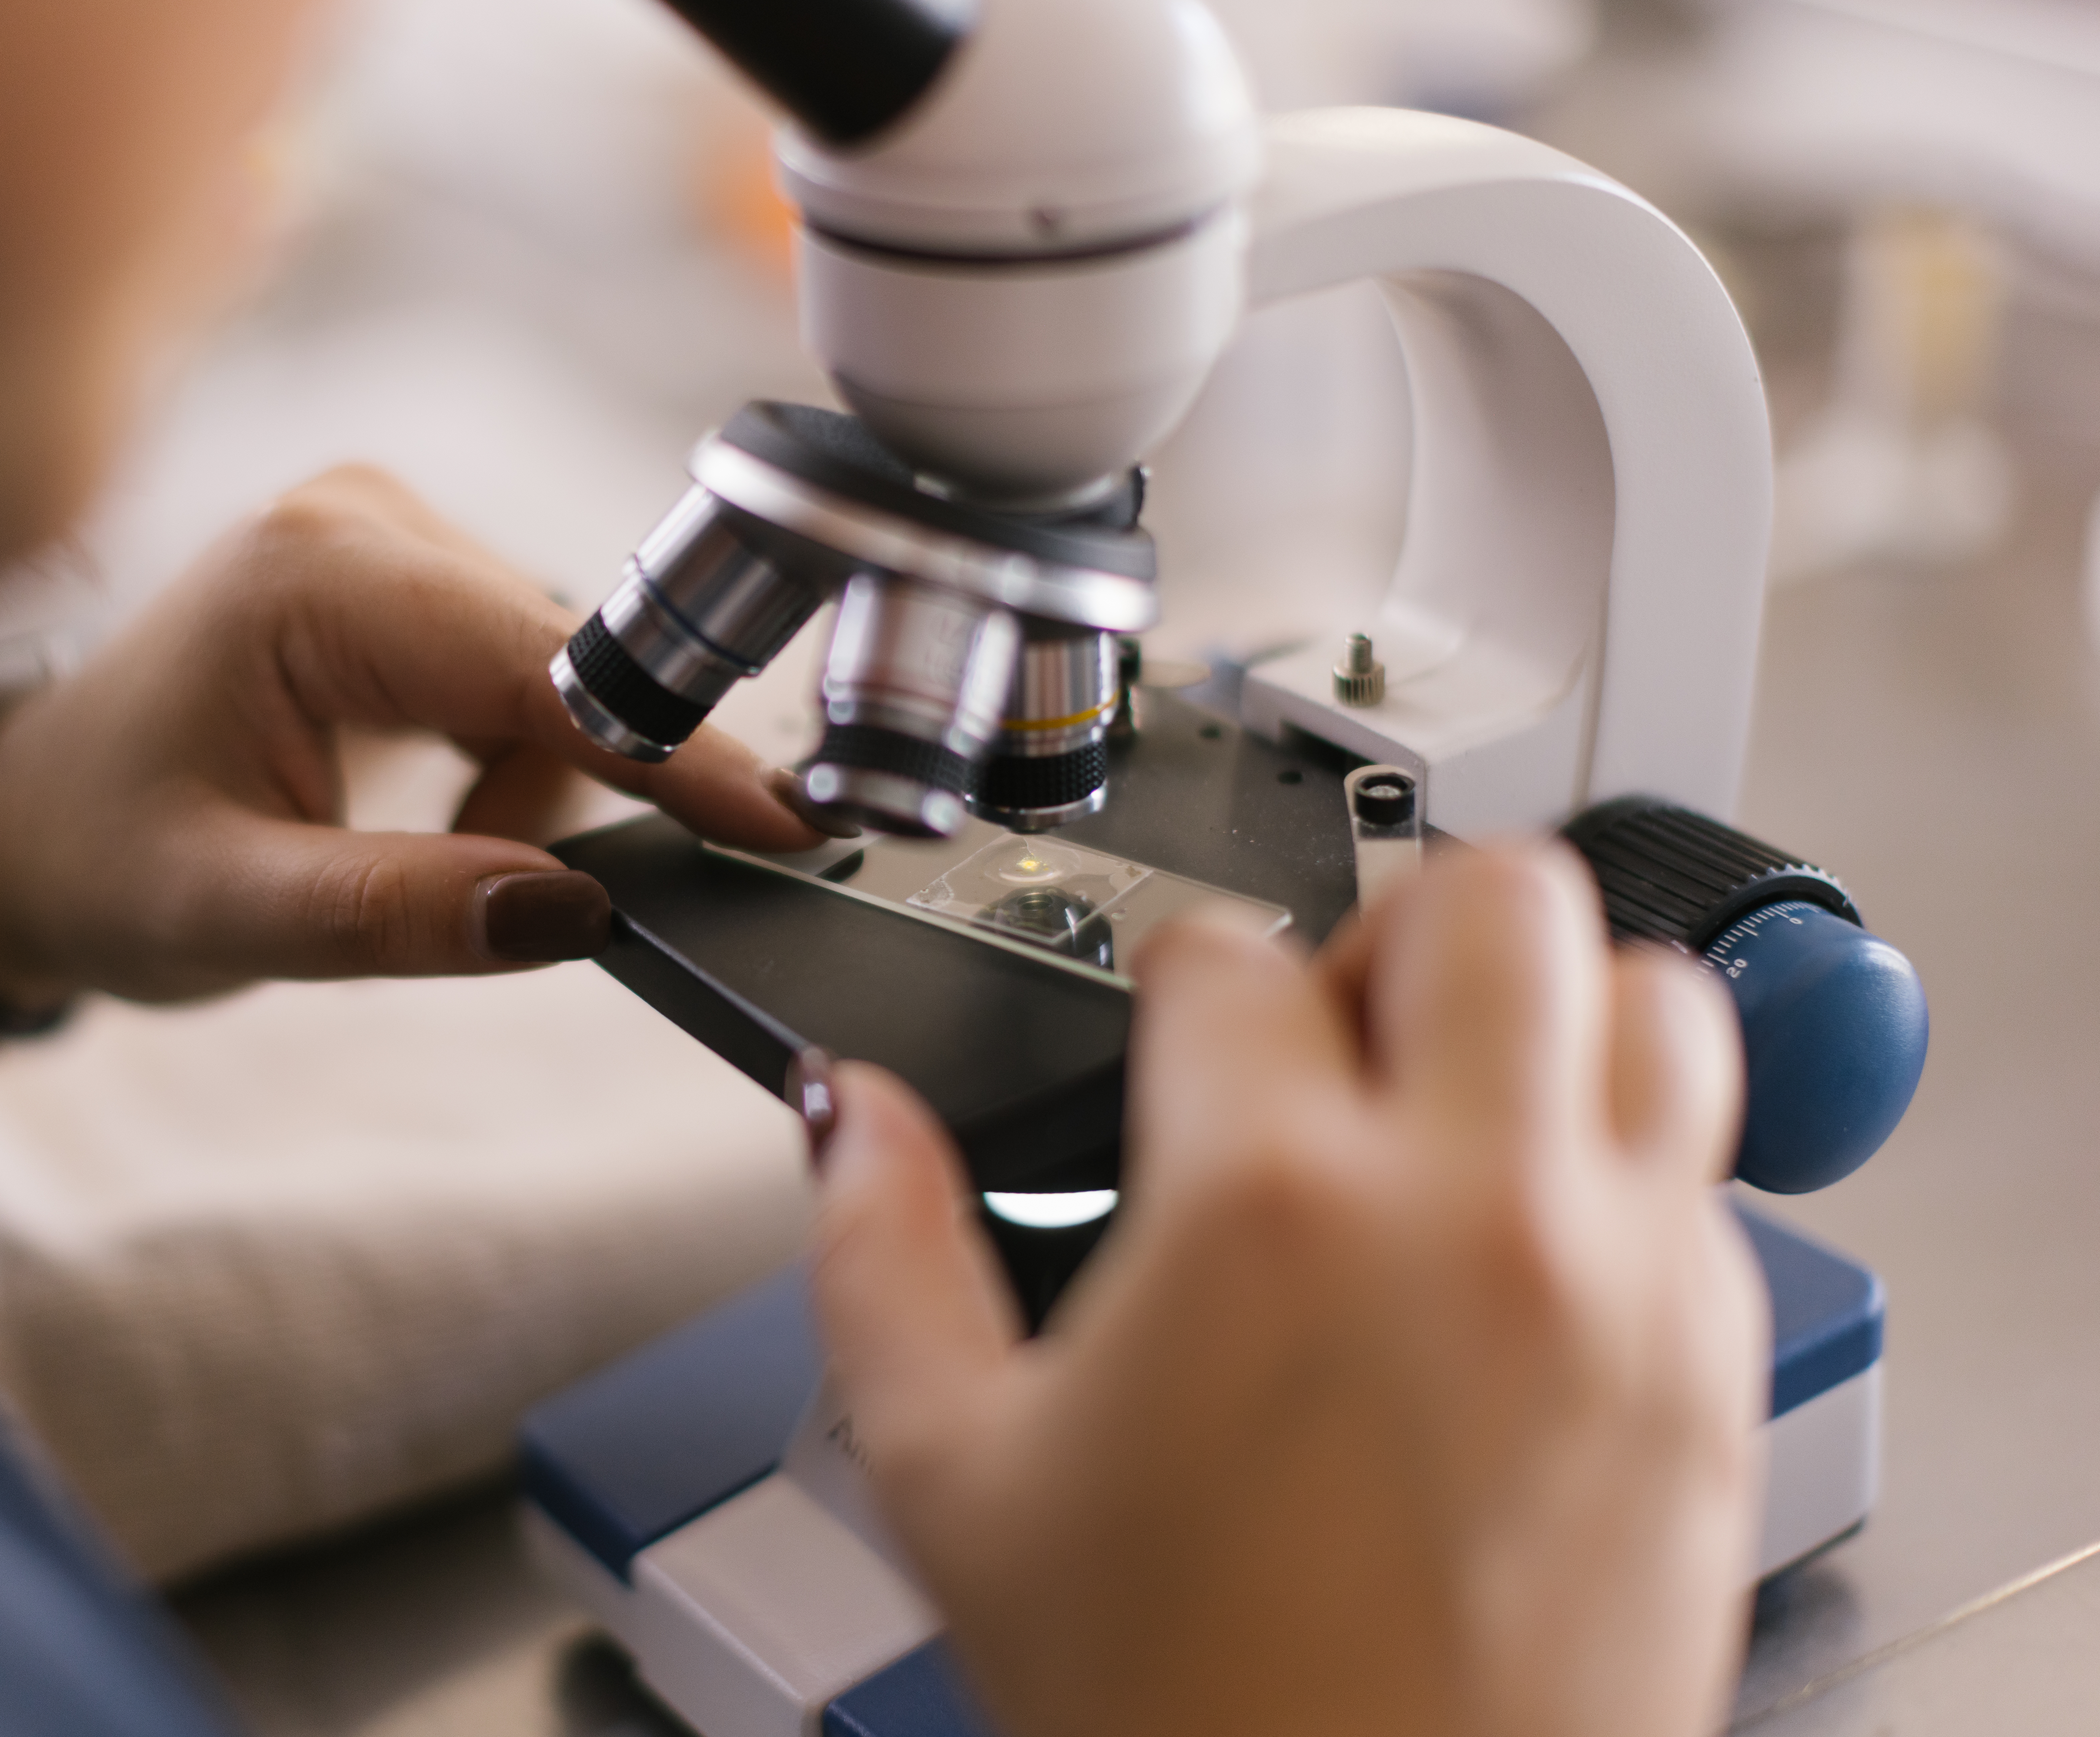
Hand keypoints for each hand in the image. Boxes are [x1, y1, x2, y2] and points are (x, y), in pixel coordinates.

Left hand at [0, 465, 831, 1007]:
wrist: (27, 831)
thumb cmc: (100, 861)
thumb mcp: (231, 916)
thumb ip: (399, 914)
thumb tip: (571, 912)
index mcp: (315, 574)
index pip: (547, 664)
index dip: (677, 749)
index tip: (787, 821)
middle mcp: (365, 524)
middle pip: (572, 661)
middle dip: (583, 784)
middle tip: (521, 890)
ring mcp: (393, 544)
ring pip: (563, 680)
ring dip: (532, 786)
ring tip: (420, 849)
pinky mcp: (413, 585)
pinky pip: (532, 681)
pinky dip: (511, 764)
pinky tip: (427, 806)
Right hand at [807, 844, 1765, 1736]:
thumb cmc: (1180, 1704)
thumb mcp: (956, 1478)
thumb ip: (879, 1258)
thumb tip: (846, 1121)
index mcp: (1268, 1215)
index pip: (1228, 959)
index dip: (1174, 982)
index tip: (1171, 1028)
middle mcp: (1471, 1214)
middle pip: (1492, 900)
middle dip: (1393, 932)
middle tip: (1337, 1026)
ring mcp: (1619, 1286)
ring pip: (1652, 999)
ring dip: (1548, 1012)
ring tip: (1461, 1096)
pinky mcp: (1709, 1371)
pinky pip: (1704, 1172)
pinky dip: (1621, 1163)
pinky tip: (1526, 1246)